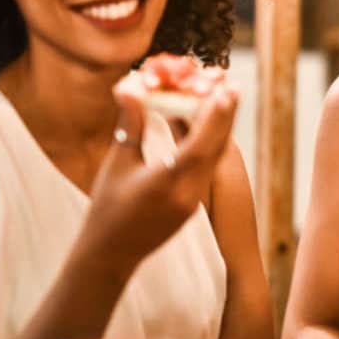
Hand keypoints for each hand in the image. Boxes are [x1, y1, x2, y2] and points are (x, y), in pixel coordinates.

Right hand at [77, 76, 238, 270]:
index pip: (198, 147)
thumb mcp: (118, 164)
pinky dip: (209, 144)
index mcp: (166, 184)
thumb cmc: (107, 207)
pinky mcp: (194, 204)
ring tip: (225, 99)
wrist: (111, 253)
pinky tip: (209, 125)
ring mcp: (194, 201)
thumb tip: (131, 86)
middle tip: (230, 86)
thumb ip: (131, 125)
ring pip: (214, 158)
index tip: (225, 92)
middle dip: (224, 117)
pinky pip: (206, 168)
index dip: (213, 118)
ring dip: (220, 128)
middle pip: (214, 150)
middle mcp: (187, 194)